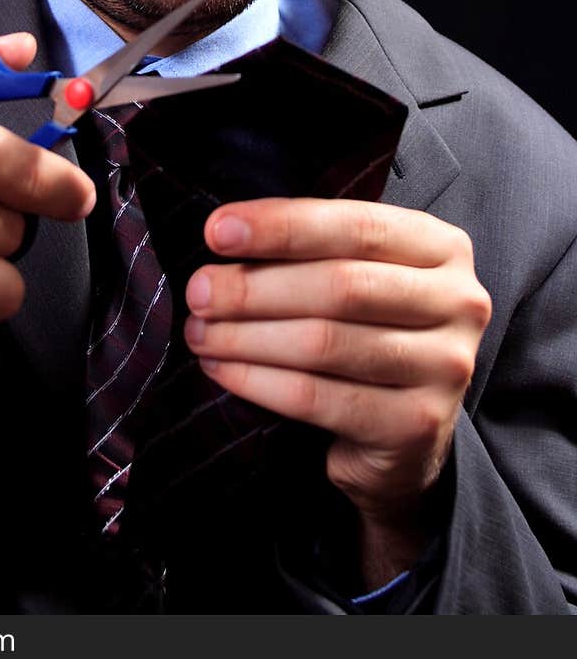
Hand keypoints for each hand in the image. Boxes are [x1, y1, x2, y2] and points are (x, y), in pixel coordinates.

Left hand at [183, 198, 490, 566]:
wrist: (404, 432)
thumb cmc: (366, 331)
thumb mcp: (355, 274)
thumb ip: (310, 250)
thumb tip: (224, 235)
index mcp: (442, 247)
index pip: (355, 225)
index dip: (281, 226)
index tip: (216, 232)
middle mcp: (459, 301)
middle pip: (339, 286)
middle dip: (254, 287)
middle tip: (199, 292)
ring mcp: (446, 366)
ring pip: (324, 343)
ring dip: (246, 337)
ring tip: (201, 333)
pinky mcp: (418, 424)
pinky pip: (318, 398)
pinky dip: (258, 382)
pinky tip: (222, 370)